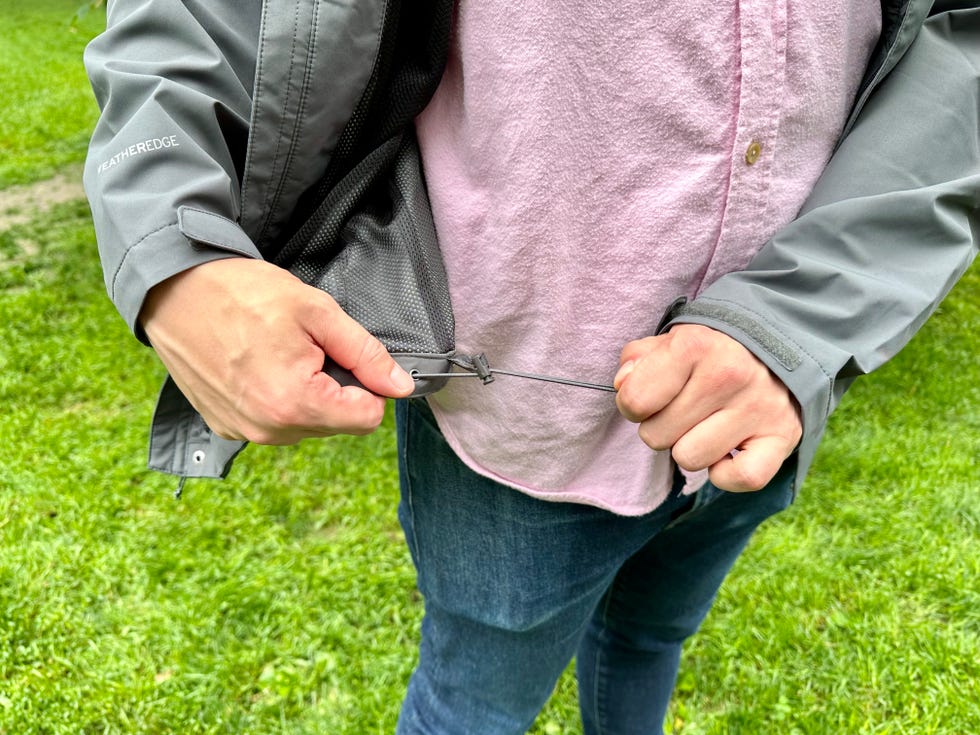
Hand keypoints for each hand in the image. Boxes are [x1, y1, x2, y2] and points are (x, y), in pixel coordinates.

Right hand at [140, 258, 415, 443]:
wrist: (172, 289)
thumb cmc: (241, 293)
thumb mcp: (316, 311)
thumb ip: (365, 354)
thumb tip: (401, 386)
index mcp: (295, 404)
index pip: (367, 418)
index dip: (367, 383)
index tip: (344, 355)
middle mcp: (268, 430)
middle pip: (336, 423)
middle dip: (333, 387)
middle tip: (304, 346)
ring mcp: (242, 431)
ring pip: (306, 424)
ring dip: (304, 394)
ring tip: (277, 353)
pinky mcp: (223, 426)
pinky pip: (272, 422)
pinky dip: (274, 398)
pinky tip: (256, 364)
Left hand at [614, 324, 801, 491]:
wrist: (775, 345)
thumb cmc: (708, 353)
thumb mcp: (668, 343)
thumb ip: (636, 361)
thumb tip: (623, 386)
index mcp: (694, 346)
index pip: (634, 402)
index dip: (633, 405)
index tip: (652, 397)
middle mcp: (729, 375)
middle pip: (656, 437)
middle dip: (662, 427)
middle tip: (685, 410)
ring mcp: (759, 407)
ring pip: (690, 459)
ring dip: (691, 448)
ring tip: (708, 424)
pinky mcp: (783, 437)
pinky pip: (741, 478)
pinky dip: (727, 474)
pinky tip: (729, 451)